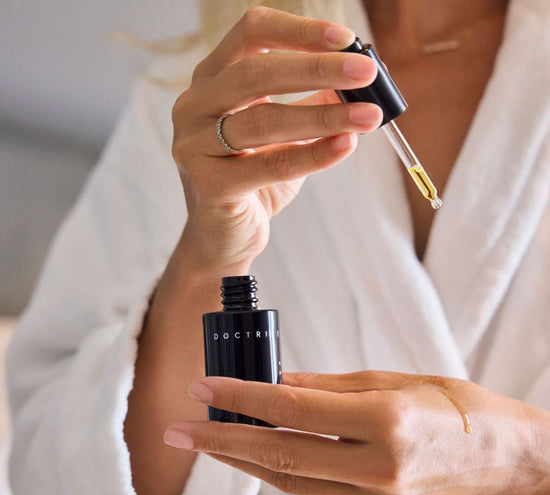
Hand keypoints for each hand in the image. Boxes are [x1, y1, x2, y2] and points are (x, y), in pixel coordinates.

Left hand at [164, 370, 533, 494]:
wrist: (500, 460)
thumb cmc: (450, 405)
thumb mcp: (389, 380)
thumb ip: (326, 385)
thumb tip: (276, 381)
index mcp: (383, 421)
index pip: (291, 407)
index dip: (241, 397)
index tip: (203, 388)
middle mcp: (377, 467)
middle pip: (280, 454)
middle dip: (222, 441)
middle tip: (180, 430)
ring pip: (292, 479)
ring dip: (245, 459)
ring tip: (210, 439)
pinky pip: (316, 489)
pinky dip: (284, 468)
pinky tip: (263, 452)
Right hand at [171, 6, 381, 270]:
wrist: (224, 236)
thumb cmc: (254, 180)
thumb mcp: (285, 134)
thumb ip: (312, 103)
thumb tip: (359, 80)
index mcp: (211, 81)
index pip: (250, 34)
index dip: (298, 31)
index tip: (346, 38)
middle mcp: (194, 107)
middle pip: (255, 72)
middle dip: (318, 68)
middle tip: (367, 72)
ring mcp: (194, 146)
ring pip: (263, 120)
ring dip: (324, 116)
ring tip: (368, 115)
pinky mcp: (208, 185)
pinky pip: (269, 166)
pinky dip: (312, 156)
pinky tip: (345, 146)